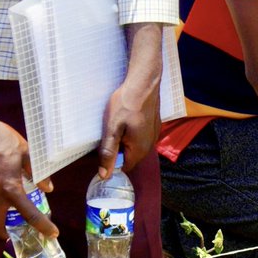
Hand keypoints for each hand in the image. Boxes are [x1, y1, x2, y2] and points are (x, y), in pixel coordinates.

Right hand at [0, 72, 56, 240]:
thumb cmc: (0, 139)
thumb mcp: (26, 152)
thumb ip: (38, 172)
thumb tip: (48, 188)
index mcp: (9, 189)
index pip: (29, 215)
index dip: (43, 226)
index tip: (53, 234)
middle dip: (4, 235)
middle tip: (17, 234)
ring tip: (10, 219)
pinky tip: (0, 198)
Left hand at [99, 23, 162, 177]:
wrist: (144, 82)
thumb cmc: (126, 104)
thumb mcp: (111, 129)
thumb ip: (108, 153)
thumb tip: (104, 175)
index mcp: (139, 149)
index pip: (122, 167)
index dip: (110, 162)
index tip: (102, 148)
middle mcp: (149, 145)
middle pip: (129, 157)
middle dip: (117, 149)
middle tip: (108, 133)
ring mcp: (153, 135)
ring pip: (134, 146)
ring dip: (124, 140)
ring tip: (117, 124)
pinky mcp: (154, 125)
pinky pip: (141, 136)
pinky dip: (132, 132)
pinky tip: (127, 119)